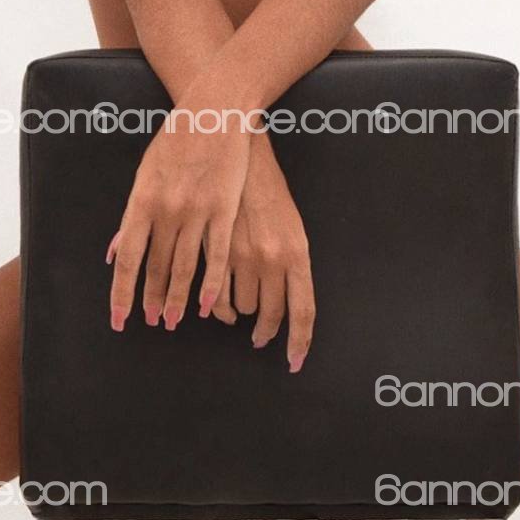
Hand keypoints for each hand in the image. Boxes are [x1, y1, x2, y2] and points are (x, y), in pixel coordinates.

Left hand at [108, 105, 249, 331]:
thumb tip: (116, 251)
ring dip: (177, 298)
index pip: (128, 259)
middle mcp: (167, 210)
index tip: (120, 318)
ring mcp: (197, 211)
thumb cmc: (175, 139)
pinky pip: (216, 255)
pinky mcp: (224, 209)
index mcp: (142, 202)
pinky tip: (206, 304)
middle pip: (155, 267)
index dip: (123, 293)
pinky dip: (210, 283)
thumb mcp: (145, 174)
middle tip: (152, 323)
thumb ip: (133, 216)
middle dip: (151, 300)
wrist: (212, 111)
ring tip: (173, 321)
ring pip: (184, 267)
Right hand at [211, 135, 315, 372]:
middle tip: (262, 337)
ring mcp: (242, 257)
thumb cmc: (270, 193)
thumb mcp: (292, 229)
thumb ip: (292, 267)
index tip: (295, 361)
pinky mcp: (216, 252)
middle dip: (267, 332)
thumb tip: (290, 305)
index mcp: (297, 254)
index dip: (299, 341)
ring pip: (243, 307)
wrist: (242, 159)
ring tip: (240, 306)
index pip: (303, 311)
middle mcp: (272, 260)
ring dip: (242, 312)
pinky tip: (220, 307)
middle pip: (271, 314)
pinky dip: (219, 307)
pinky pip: (218, 296)